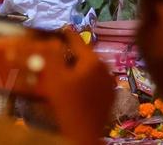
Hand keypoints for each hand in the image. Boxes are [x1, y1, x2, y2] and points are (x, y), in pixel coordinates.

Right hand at [42, 30, 114, 144]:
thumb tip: (51, 41)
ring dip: (79, 69)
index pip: (78, 41)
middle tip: (59, 57)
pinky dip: (87, 81)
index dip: (68, 35)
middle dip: (72, 55)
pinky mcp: (111, 96)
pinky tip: (77, 89)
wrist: (83, 136)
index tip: (62, 29)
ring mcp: (110, 82)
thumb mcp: (54, 80)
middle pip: (85, 55)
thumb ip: (52, 57)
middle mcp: (105, 67)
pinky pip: (97, 82)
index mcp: (93, 60)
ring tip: (66, 74)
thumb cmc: (67, 107)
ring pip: (91, 69)